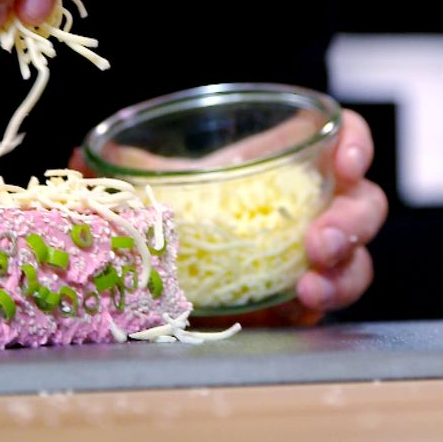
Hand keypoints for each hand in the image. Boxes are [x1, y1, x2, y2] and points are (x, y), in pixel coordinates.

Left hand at [72, 108, 388, 327]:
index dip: (356, 143)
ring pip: (358, 257)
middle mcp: (311, 205)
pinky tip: (303, 304)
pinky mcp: (301, 298)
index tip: (344, 158)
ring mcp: (311, 255)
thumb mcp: (151, 185)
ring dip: (346, 268)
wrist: (164, 274)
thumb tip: (79, 164)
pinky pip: (331, 298)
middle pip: (362, 203)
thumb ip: (123, 169)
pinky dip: (325, 301)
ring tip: (312, 282)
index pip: (342, 139)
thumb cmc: (171, 211)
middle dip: (352, 219)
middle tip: (320, 239)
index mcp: (286, 163)